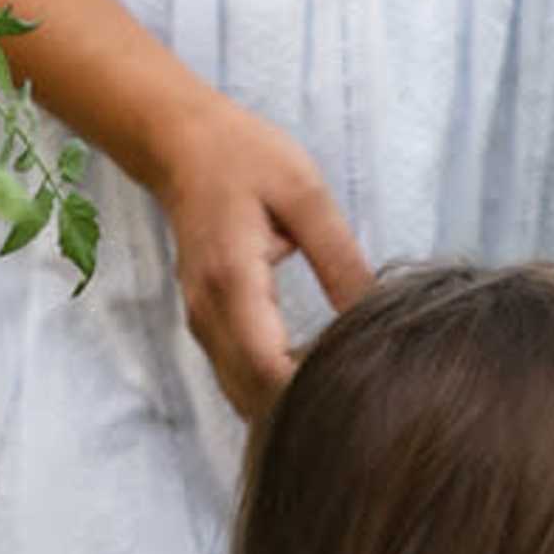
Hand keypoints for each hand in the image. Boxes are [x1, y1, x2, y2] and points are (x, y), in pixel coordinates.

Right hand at [151, 95, 370, 422]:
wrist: (180, 145)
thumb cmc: (245, 158)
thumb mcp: (305, 194)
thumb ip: (339, 257)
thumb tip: (374, 315)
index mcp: (233, 281)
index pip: (268, 369)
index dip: (311, 393)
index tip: (360, 390)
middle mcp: (208, 314)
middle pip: (252, 396)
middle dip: (304, 407)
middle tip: (364, 402)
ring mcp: (200, 323)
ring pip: (241, 394)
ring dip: (286, 403)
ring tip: (343, 393)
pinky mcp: (204, 323)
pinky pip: (236, 376)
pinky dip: (270, 388)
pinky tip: (311, 376)